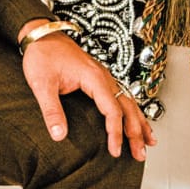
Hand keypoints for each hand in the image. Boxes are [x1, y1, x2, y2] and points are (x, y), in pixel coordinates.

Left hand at [19, 19, 155, 160]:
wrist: (41, 34)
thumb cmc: (42, 55)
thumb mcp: (42, 84)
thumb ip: (51, 110)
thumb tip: (58, 135)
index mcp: (94, 78)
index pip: (112, 110)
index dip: (115, 132)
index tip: (115, 151)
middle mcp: (104, 76)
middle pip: (127, 107)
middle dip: (136, 132)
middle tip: (140, 154)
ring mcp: (104, 76)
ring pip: (129, 101)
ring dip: (139, 123)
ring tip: (149, 142)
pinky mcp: (100, 78)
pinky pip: (122, 96)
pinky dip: (133, 111)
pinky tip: (137, 121)